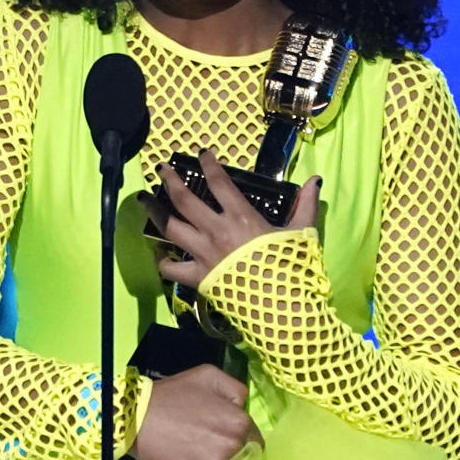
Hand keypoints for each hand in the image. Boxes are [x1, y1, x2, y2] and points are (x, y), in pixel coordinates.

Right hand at [129, 364, 263, 459]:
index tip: (226, 439)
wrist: (137, 417)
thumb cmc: (173, 393)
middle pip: (243, 459)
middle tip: (208, 447)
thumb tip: (244, 408)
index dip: (243, 440)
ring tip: (196, 457)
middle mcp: (233, 446)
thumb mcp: (208, 375)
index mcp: (240, 422)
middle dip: (231, 454)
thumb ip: (236, 390)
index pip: (256, 441)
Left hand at [138, 149, 321, 290]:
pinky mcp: (198, 277)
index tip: (201, 153)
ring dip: (155, 211)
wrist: (280, 305)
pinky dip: (162, 260)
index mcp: (241, 217)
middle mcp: (216, 231)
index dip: (209, 164)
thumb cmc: (291, 268)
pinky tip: (158, 252)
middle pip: (184, 200)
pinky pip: (171, 268)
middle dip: (170, 181)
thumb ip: (306, 205)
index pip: (219, 182)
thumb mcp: (302, 233)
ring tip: (144, 199)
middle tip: (161, 168)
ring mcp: (204, 254)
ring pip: (171, 228)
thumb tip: (316, 181)